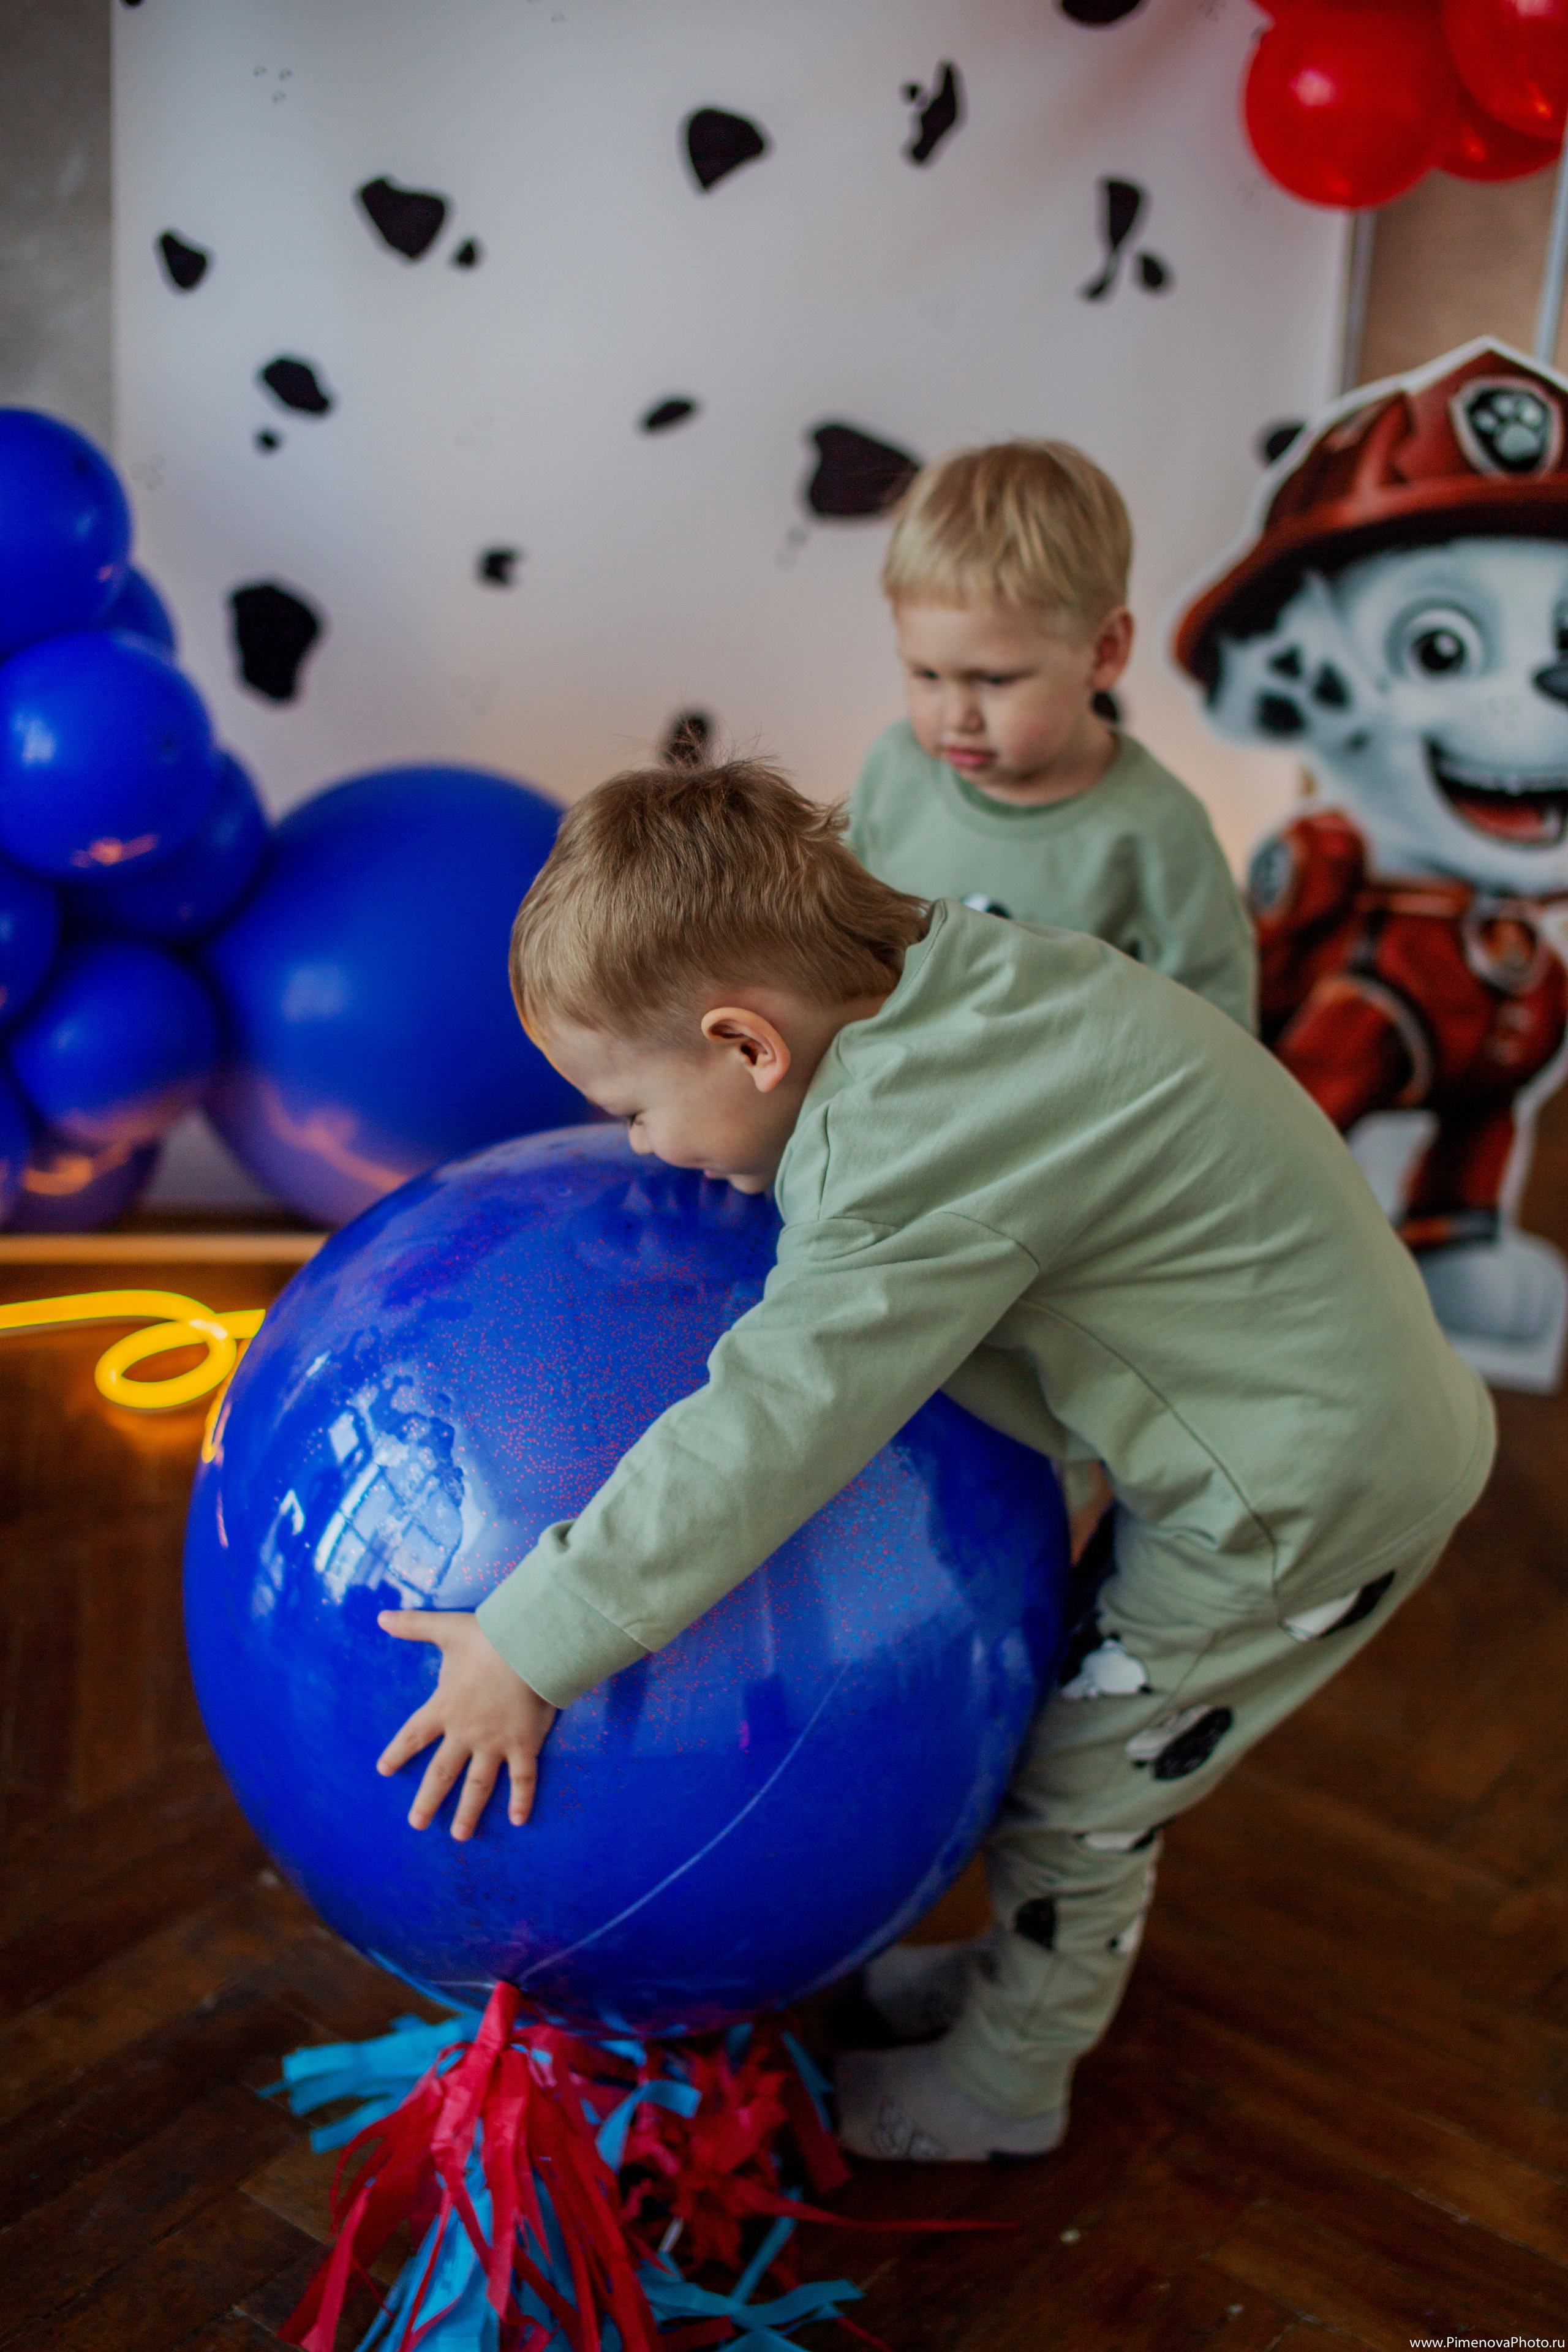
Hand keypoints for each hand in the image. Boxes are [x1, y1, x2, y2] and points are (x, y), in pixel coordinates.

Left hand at [375, 1611, 557, 1839]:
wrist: (529, 1646)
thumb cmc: (489, 1637)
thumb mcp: (446, 1628)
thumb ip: (413, 1625)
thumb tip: (380, 1616)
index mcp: (444, 1707)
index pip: (413, 1735)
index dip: (398, 1752)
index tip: (383, 1770)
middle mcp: (465, 1732)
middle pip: (442, 1772)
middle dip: (428, 1799)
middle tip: (416, 1824)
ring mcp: (495, 1742)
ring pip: (478, 1784)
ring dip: (468, 1811)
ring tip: (459, 1835)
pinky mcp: (523, 1744)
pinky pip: (523, 1778)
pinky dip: (521, 1800)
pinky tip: (517, 1820)